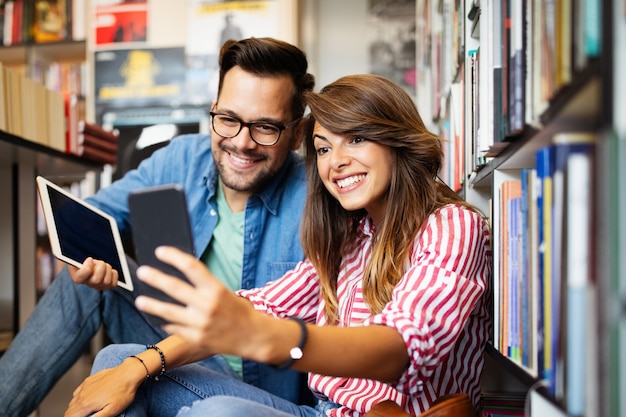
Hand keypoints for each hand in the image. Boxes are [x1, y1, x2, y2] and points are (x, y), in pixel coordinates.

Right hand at [64, 358, 143, 416]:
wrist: (128, 373)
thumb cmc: (123, 391)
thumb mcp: (112, 411)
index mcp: (86, 404)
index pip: (70, 416)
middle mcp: (83, 394)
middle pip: (70, 410)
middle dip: (73, 415)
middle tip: (83, 416)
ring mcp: (85, 386)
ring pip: (73, 400)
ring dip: (75, 407)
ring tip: (84, 412)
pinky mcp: (90, 380)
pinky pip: (78, 390)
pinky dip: (79, 397)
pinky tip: (87, 398)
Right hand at [68, 257, 118, 289]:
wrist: (92, 262)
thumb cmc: (84, 259)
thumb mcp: (77, 255)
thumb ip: (77, 257)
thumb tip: (89, 261)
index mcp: (77, 277)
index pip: (79, 278)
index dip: (87, 267)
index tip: (90, 259)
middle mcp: (88, 284)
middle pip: (96, 280)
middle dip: (100, 267)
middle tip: (98, 262)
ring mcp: (98, 286)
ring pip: (107, 281)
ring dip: (107, 269)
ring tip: (103, 265)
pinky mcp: (108, 286)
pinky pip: (114, 282)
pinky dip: (113, 274)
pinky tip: (108, 270)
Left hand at [134, 246, 256, 356]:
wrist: (254, 337)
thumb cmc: (240, 311)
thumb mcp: (225, 292)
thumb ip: (204, 286)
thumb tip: (179, 276)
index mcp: (216, 290)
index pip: (192, 267)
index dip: (174, 257)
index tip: (160, 251)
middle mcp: (207, 306)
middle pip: (175, 288)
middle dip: (156, 278)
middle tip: (142, 271)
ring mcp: (200, 324)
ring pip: (169, 312)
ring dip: (152, 305)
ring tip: (140, 300)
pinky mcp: (196, 339)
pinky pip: (175, 328)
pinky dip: (166, 322)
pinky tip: (159, 318)